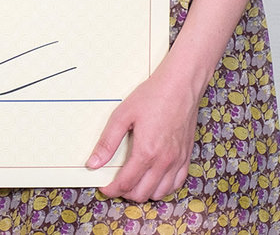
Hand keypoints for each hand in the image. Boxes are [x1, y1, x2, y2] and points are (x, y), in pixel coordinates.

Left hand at [87, 64, 201, 202]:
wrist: (180, 87)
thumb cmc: (152, 97)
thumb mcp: (122, 115)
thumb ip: (107, 142)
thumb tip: (93, 163)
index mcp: (146, 152)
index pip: (126, 183)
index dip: (112, 190)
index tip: (104, 188)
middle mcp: (164, 161)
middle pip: (142, 193)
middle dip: (126, 193)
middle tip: (116, 184)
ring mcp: (177, 161)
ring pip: (160, 192)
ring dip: (144, 193)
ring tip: (133, 183)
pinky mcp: (186, 157)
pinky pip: (177, 184)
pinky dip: (163, 188)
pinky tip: (154, 180)